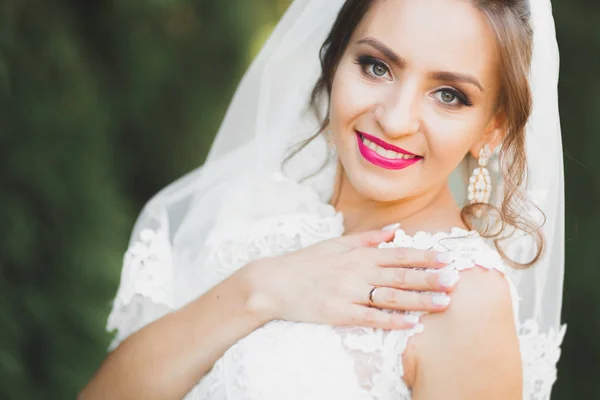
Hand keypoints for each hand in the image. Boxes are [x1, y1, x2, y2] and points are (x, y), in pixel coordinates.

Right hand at [245, 229, 456, 329]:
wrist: (274, 282)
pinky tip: (410, 324)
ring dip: (419, 300)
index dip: (425, 256)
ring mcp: (348, 293)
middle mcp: (357, 271)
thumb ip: (368, 238)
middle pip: (400, 275)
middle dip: (430, 277)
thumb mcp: (337, 244)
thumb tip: (396, 229)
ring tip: (443, 303)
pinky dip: (391, 321)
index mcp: (358, 254)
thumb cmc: (306, 263)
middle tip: (455, 280)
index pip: (399, 254)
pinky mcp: (338, 312)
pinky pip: (369, 317)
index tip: (448, 258)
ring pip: (390, 296)